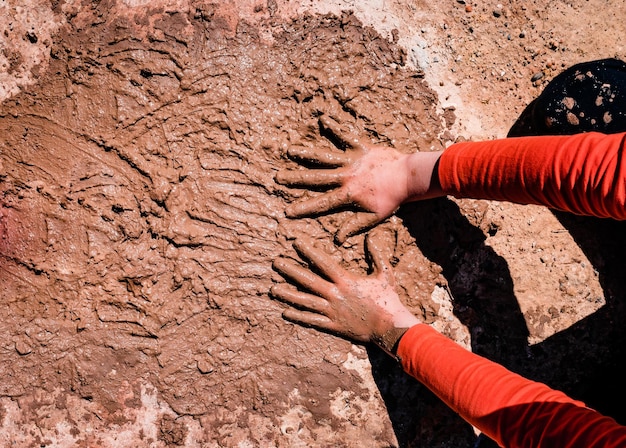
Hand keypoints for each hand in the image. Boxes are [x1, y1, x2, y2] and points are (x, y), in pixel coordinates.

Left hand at [270, 232, 419, 354]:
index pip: (323, 262)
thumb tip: (370, 237)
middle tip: (276, 263)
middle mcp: (335, 295)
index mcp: (346, 281)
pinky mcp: (333, 325)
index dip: (308, 252)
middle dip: (290, 271)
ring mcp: (332, 311)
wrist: (390, 327)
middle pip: (308, 281)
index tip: (295, 243)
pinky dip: (298, 316)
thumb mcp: (385, 273)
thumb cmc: (388, 299)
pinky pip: (312, 320)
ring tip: (273, 289)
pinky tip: (285, 311)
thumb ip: (376, 254)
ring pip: (305, 301)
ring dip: (288, 294)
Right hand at [275, 116, 442, 242]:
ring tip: (290, 150)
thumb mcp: (374, 217)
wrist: (408, 177)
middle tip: (279, 177)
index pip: (322, 203)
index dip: (304, 208)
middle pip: (316, 178)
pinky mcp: (361, 148)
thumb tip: (337, 239)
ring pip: (325, 157)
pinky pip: (345, 136)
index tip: (288, 211)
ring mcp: (352, 161)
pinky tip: (323, 118)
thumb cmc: (392, 199)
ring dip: (307, 153)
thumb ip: (354, 226)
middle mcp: (346, 176)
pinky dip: (335, 127)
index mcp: (348, 195)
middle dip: (296, 178)